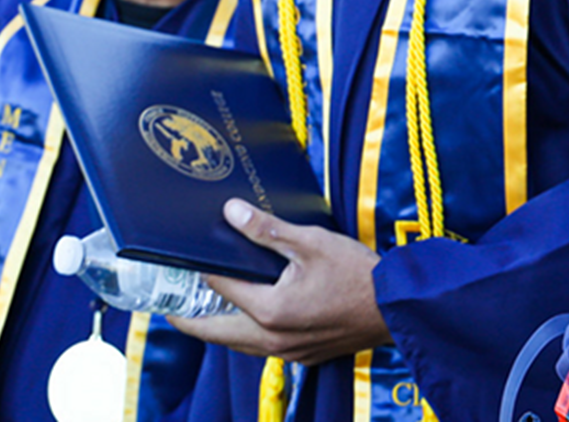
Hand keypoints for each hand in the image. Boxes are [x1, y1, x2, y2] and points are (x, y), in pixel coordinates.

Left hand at [169, 200, 389, 365]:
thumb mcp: (311, 242)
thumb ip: (267, 229)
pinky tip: (250, 322)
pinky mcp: (306, 356)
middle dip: (192, 323)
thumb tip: (231, 212)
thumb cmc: (358, 274)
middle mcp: (275, 339)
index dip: (202, 271)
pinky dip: (248, 337)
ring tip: (203, 317)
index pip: (222, 288)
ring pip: (241, 346)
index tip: (185, 260)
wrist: (398, 307)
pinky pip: (264, 350)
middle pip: (218, 334)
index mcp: (271, 311)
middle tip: (171, 311)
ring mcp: (291, 352)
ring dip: (220, 333)